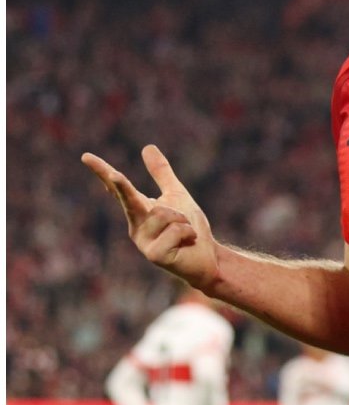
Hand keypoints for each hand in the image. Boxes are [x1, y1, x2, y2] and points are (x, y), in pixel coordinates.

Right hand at [81, 146, 219, 290]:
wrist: (206, 257)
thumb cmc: (190, 228)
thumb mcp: (176, 195)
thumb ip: (161, 173)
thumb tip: (147, 147)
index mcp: (138, 210)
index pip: (117, 189)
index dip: (102, 172)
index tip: (86, 157)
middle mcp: (135, 226)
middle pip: (129, 199)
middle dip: (122, 187)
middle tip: (114, 175)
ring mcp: (142, 242)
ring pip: (165, 213)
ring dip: (184, 220)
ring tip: (185, 233)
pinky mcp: (154, 255)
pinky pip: (176, 230)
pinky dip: (188, 233)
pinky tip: (186, 243)